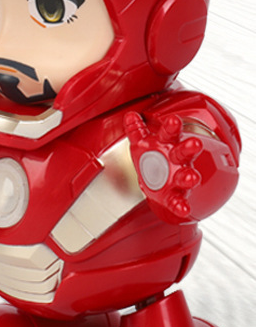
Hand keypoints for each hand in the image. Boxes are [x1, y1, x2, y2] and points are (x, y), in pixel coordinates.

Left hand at [124, 105, 204, 224]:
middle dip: (189, 147)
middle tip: (196, 143)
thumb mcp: (141, 143)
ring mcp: (177, 177)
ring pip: (186, 176)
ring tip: (193, 177)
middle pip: (183, 151)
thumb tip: (130, 115)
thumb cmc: (152, 158)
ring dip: (190, 177)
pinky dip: (181, 206)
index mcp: (167, 144)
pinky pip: (178, 201)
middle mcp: (175, 160)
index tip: (173, 120)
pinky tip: (184, 210)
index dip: (171, 127)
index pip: (170, 133)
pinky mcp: (174, 195)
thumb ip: (136, 130)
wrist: (155, 183)